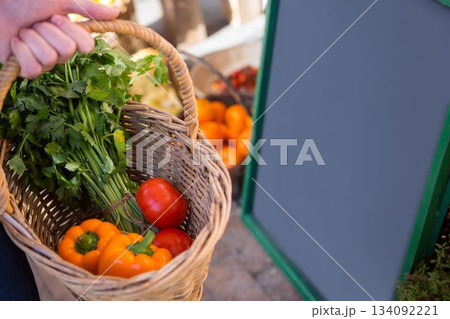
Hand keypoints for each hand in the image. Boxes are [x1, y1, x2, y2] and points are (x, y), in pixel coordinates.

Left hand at [0, 0, 119, 77]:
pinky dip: (21, 52)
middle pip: (67, 52)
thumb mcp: (60, 0)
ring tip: (23, 30)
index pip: (87, 47)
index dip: (70, 31)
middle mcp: (61, 52)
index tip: (55, 17)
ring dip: (31, 39)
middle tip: (35, 22)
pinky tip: (15, 41)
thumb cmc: (27, 0)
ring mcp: (45, 62)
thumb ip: (88, 8)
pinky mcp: (27, 70)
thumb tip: (117, 12)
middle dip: (46, 32)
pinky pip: (32, 70)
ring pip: (48, 60)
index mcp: (71, 36)